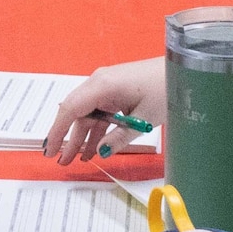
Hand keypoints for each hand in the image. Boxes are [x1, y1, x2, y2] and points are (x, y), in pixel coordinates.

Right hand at [43, 57, 164, 164]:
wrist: (182, 71)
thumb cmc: (165, 89)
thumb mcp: (143, 119)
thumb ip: (119, 137)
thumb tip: (101, 153)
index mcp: (102, 85)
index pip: (70, 109)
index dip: (57, 131)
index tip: (49, 150)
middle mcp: (99, 83)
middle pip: (76, 112)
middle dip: (67, 137)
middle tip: (60, 161)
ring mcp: (107, 85)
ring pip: (87, 113)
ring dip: (82, 136)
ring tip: (76, 159)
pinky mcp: (115, 89)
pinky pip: (99, 111)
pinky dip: (96, 129)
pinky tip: (94, 147)